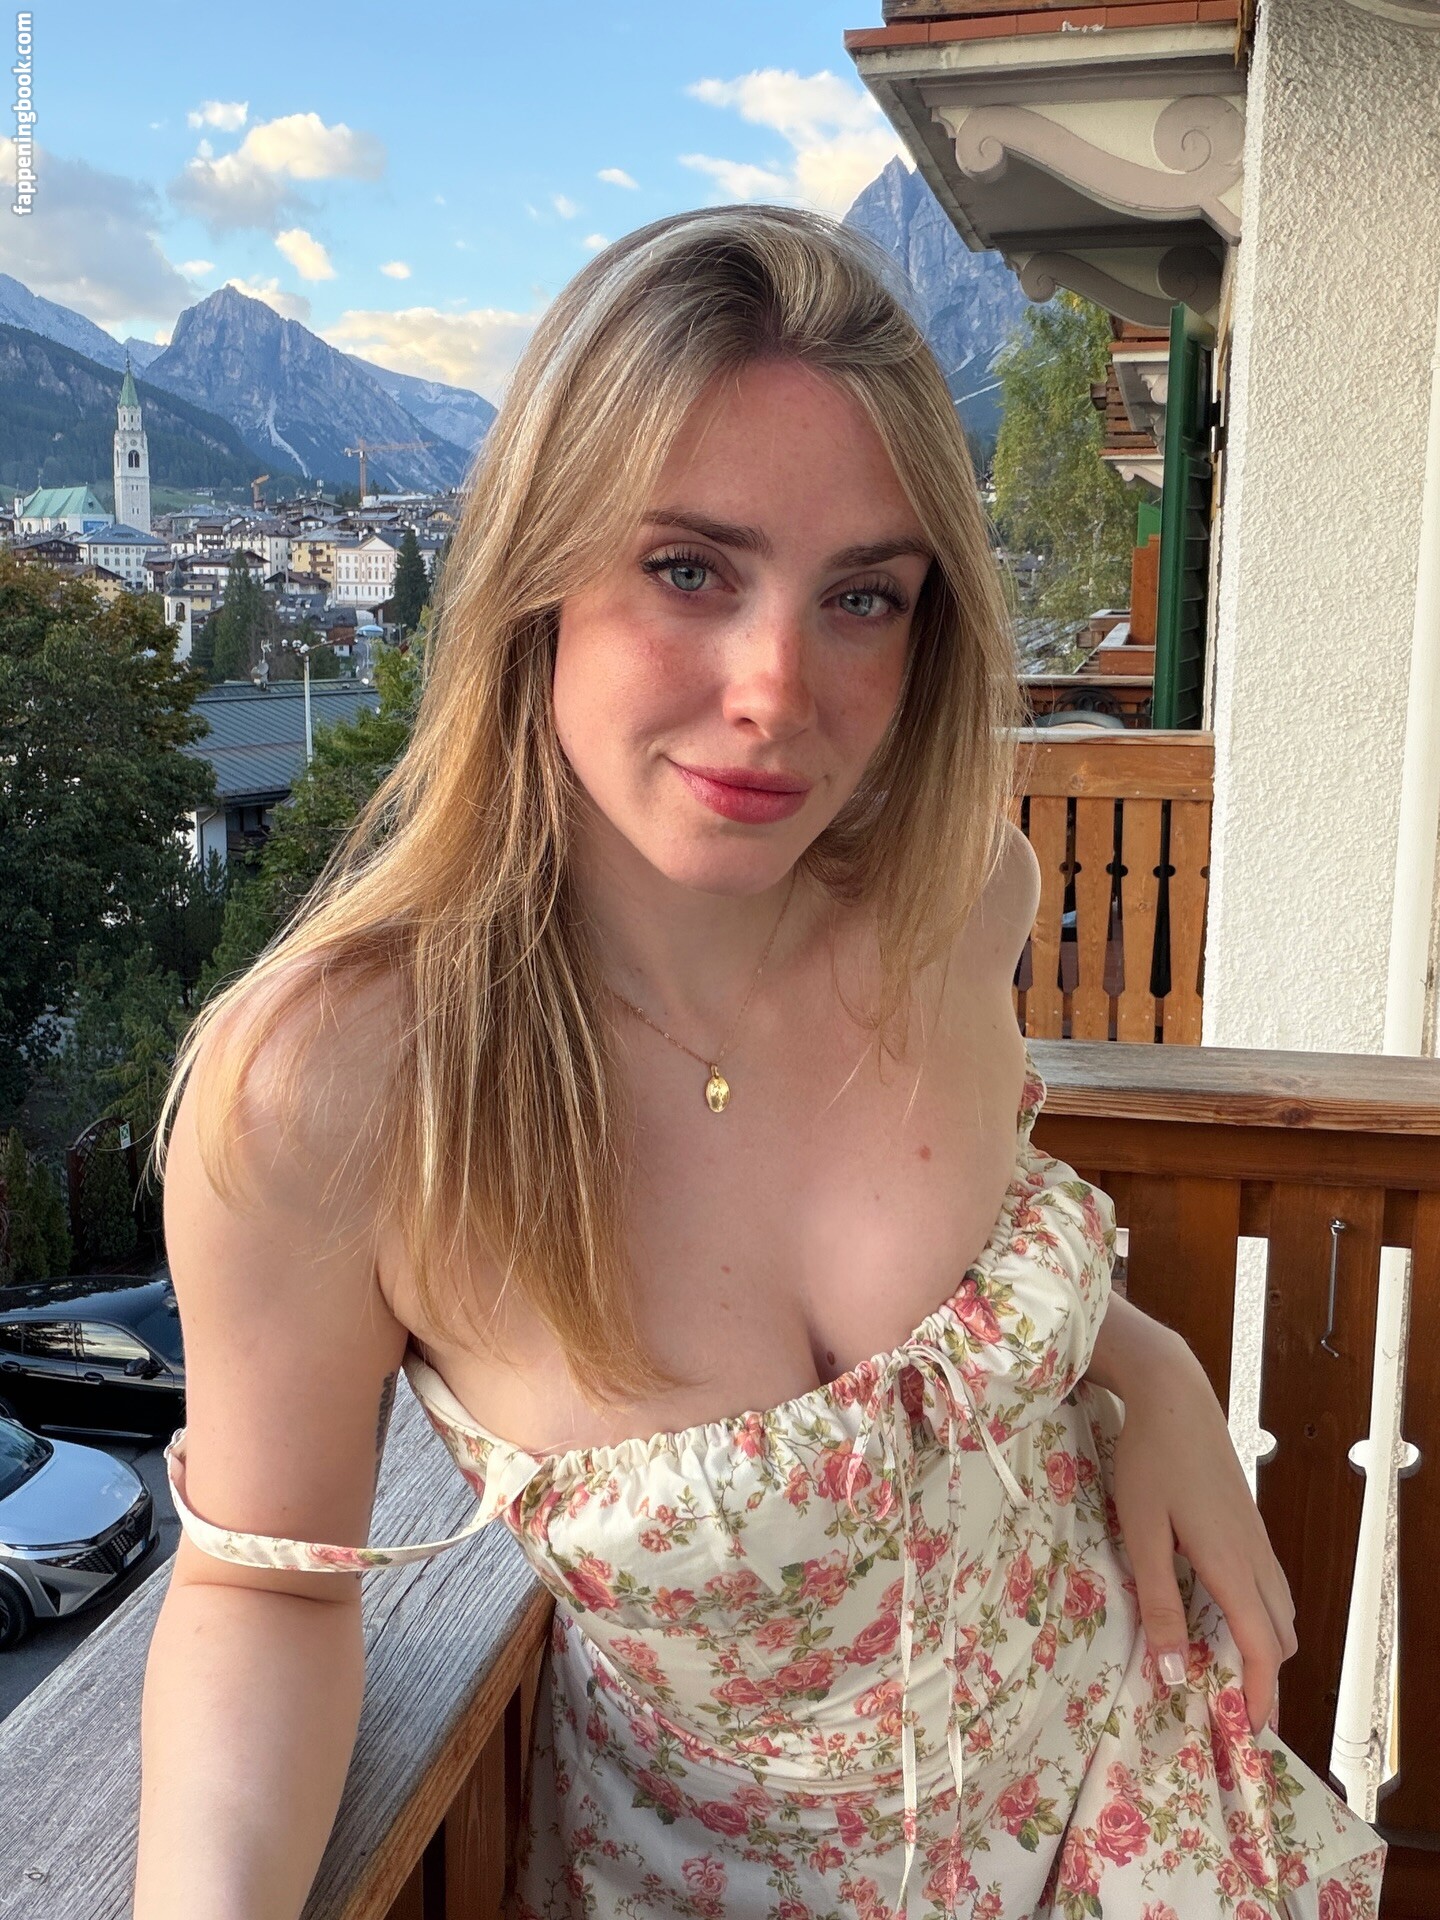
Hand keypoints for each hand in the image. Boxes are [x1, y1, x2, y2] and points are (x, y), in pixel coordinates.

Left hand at [1109, 1337, 1296, 1734]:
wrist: (1173, 1396)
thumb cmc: (1151, 1462)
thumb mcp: (1142, 1534)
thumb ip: (1158, 1601)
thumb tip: (1170, 1669)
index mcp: (1232, 1565)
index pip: (1264, 1648)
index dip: (1260, 1695)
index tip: (1247, 1732)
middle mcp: (1255, 1557)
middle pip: (1281, 1636)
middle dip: (1265, 1678)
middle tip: (1229, 1707)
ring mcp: (1256, 1538)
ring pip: (1279, 1609)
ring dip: (1264, 1646)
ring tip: (1225, 1670)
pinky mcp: (1248, 1523)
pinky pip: (1268, 1585)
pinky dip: (1259, 1616)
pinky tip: (1222, 1616)